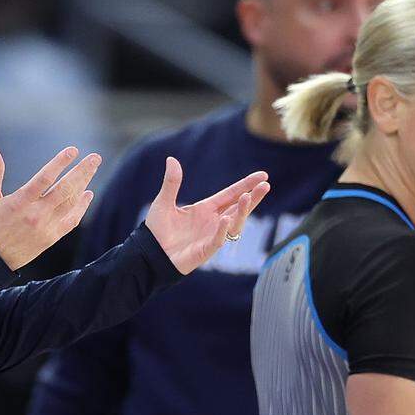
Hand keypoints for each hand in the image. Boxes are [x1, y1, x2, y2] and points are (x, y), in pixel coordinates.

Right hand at [0, 146, 100, 270]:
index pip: (45, 178)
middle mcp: (36, 214)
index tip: (72, 151)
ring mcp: (46, 227)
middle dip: (82, 171)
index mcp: (19, 202)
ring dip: (84, 184)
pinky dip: (82, 207)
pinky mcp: (51, 237)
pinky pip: (71, 220)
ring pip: (71, 202)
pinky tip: (88, 194)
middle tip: (95, 157)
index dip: (60, 163)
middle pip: (65, 189)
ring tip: (92, 168)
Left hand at [143, 158, 269, 273]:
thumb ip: (171, 183)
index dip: (246, 185)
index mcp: (206, 209)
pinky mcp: (205, 251)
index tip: (262, 176)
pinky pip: (217, 240)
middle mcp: (213, 221)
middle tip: (265, 185)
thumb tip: (171, 159)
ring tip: (248, 197)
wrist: (149, 254)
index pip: (231, 194)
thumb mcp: (163, 203)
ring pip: (233, 223)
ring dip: (241, 211)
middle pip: (238, 207)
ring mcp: (211, 236)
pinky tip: (225, 219)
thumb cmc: (157, 231)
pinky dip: (222, 230)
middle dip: (253, 197)